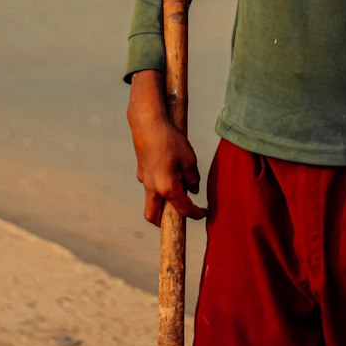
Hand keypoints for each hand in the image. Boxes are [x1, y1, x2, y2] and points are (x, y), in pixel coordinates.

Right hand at [127, 70, 205, 225]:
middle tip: (181, 216)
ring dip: (163, 201)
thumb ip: (192, 177)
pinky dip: (159, 186)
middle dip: (165, 221)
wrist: (147, 123)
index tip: (204, 212)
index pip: (183, 210)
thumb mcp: (188, 158)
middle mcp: (152, 188)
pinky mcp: (141, 171)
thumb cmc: (169, 140)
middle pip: (153, 216)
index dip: (196, 214)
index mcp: (167, 188)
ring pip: (151, 200)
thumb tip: (193, 189)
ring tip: (180, 188)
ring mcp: (144, 180)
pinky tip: (170, 171)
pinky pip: (150, 185)